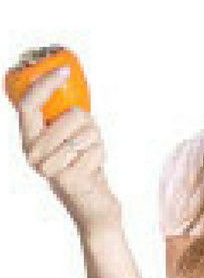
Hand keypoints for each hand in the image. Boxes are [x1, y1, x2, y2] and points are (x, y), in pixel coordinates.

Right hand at [15, 63, 121, 236]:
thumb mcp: (67, 140)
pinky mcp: (68, 178)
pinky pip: (95, 149)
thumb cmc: (82, 168)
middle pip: (68, 116)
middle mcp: (33, 155)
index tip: (65, 70)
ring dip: (96, 141)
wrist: (92, 206)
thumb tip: (67, 79)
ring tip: (88, 156)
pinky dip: (101, 155)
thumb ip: (62, 118)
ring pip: (85, 131)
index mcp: (29, 141)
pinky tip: (93, 169)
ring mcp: (49, 168)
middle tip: (87, 141)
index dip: (45, 84)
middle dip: (88, 123)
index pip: (27, 105)